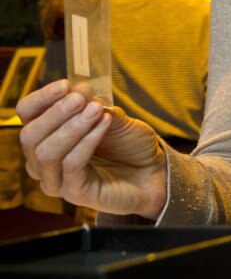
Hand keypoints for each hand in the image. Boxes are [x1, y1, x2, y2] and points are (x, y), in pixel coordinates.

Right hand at [17, 79, 167, 218]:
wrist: (154, 172)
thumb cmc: (129, 144)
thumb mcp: (112, 117)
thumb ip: (94, 105)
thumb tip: (78, 88)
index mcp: (48, 135)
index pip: (27, 114)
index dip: (41, 99)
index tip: (64, 85)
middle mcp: (44, 160)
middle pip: (30, 136)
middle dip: (55, 114)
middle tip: (80, 99)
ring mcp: (57, 180)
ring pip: (46, 153)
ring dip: (71, 127)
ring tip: (96, 110)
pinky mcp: (74, 193)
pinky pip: (71, 165)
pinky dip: (87, 141)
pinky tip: (105, 124)